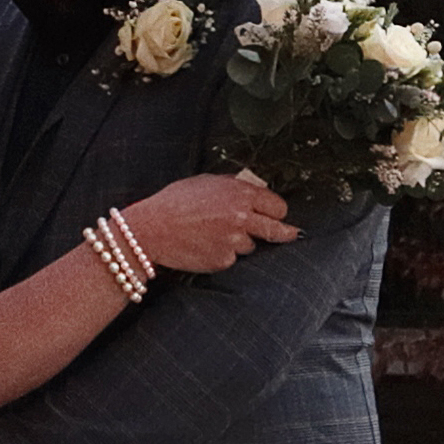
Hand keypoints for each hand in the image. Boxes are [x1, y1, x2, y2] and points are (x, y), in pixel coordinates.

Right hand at [117, 168, 299, 273]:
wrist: (151, 229)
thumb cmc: (174, 202)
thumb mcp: (205, 182)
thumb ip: (233, 186)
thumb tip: (254, 191)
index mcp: (239, 194)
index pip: (277, 206)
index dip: (277, 211)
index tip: (278, 216)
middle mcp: (241, 217)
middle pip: (277, 230)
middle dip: (286, 233)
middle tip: (292, 234)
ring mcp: (234, 241)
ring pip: (251, 245)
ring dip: (241, 242)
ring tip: (214, 234)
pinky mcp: (223, 260)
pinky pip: (232, 258)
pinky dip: (223, 254)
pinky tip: (204, 246)